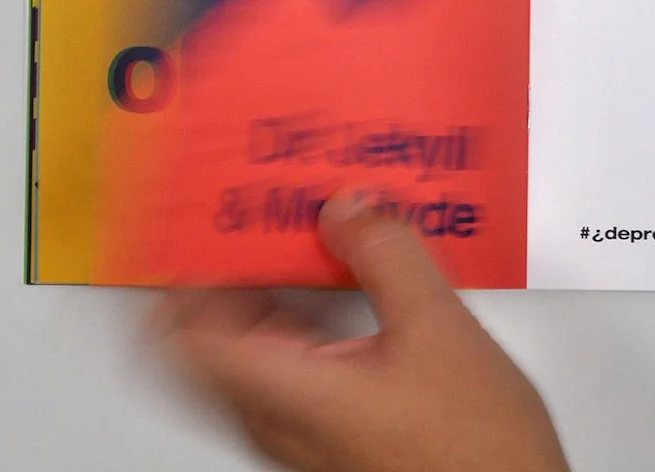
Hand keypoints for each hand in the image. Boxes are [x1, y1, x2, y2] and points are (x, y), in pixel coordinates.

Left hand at [154, 194, 571, 471]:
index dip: (176, 267)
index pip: (178, 329)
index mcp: (282, 391)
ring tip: (308, 230)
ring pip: (248, 346)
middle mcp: (275, 417)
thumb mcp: (440, 328)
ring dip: (269, 284)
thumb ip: (387, 253)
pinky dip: (301, 312)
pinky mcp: (328, 430)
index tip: (197, 215)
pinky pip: (287, 362)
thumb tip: (348, 207)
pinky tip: (347, 279)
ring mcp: (298, 429)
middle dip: (228, 262)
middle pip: (207, 332)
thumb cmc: (477, 455)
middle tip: (255, 209)